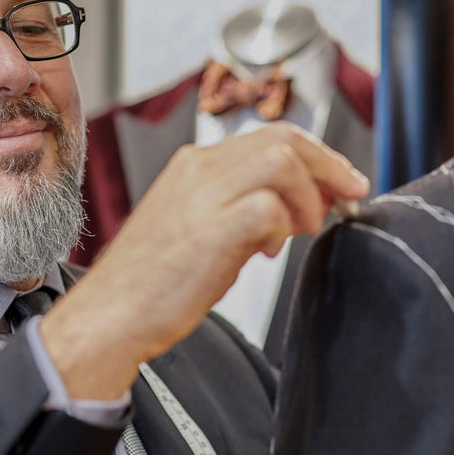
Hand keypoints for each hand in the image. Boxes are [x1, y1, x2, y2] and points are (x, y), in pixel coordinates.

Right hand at [39, 122, 369, 398]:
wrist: (109, 317)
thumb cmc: (149, 286)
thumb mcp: (196, 231)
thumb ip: (240, 212)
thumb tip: (290, 211)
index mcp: (193, 168)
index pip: (269, 137)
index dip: (316, 157)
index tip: (339, 183)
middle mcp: (197, 172)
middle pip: (283, 139)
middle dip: (327, 167)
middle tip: (344, 199)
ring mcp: (201, 198)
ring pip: (281, 160)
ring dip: (308, 195)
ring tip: (303, 229)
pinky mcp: (209, 231)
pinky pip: (268, 206)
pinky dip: (283, 225)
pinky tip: (270, 250)